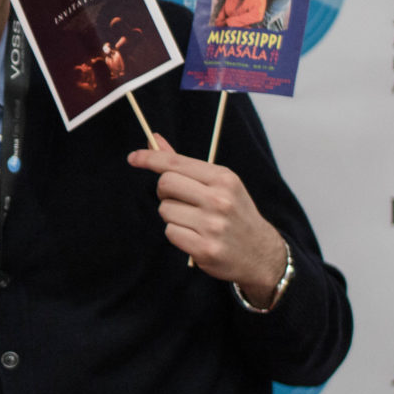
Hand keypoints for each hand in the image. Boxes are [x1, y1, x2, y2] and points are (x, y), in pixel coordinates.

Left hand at [127, 135, 285, 299]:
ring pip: (165, 210)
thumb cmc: (235, 213)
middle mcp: (219, 200)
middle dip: (165, 191)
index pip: (176, 163)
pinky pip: (170, 232)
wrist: (261, 253)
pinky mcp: (205, 249)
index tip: (133, 158)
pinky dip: (178, 234)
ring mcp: (213, 225)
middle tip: (180, 199)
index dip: (150, 158)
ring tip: (194, 222)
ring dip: (172, 216)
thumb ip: (184, 164)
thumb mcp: (219, 184)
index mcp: (224, 178)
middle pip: (165, 184)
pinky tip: (196, 237)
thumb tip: (154, 140)